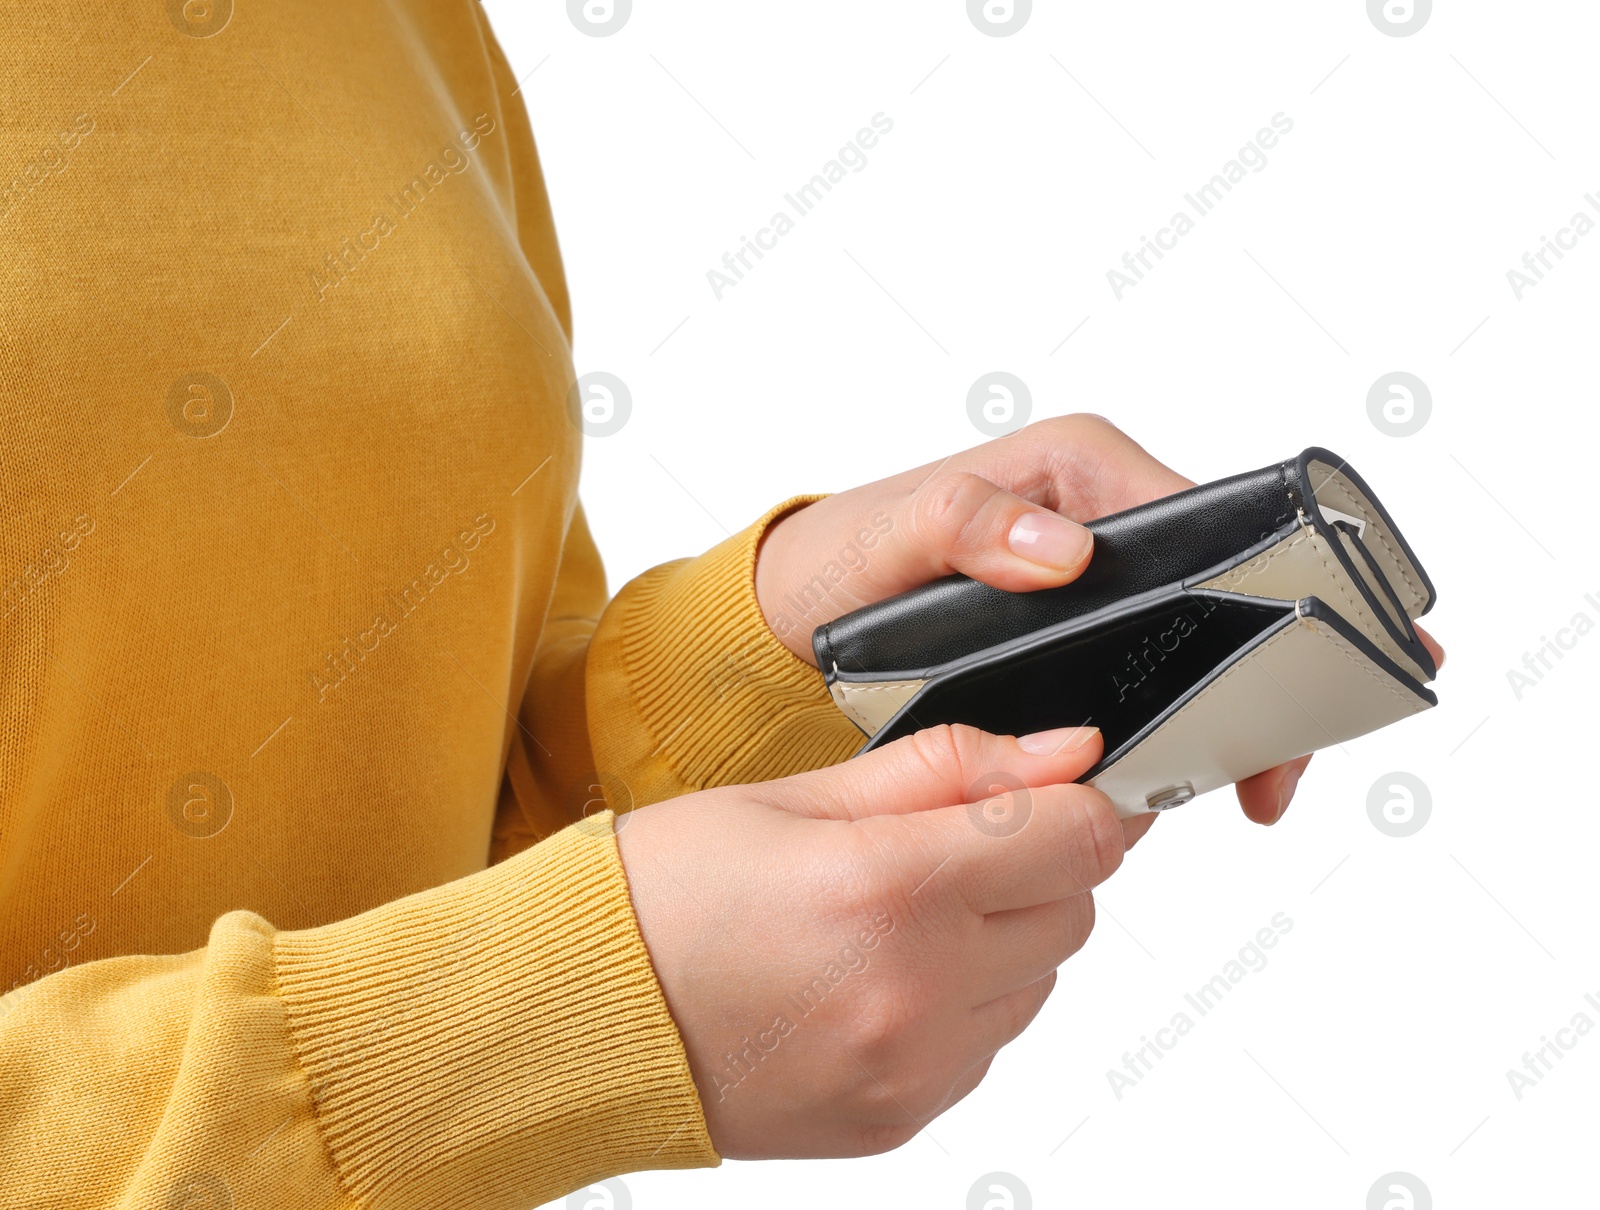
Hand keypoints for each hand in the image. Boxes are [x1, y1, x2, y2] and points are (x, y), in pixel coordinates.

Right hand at [617, 723, 1128, 1158]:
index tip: (1057, 786)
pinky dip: (961, 1003)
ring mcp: (912, 1068)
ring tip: (893, 917)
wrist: (576, 1017)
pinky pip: (987, 1046)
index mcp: (886, 886)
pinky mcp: (901, 1119)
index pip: (1077, 838)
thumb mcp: (796, 795)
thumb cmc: (662, 895)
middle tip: (947, 846)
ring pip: (1038, 982)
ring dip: (999, 937)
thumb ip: (945, 768)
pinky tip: (878, 976)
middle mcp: (913, 991)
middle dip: (1035, 863)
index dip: (1079, 799)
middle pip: (1073, 910)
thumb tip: (1060, 753)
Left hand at [753, 414, 1443, 823]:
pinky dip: (1176, 727)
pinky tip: (1182, 780)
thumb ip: (962, 522)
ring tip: (1249, 788)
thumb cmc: (837, 559)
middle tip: (1278, 766)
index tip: (1287, 670)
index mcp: (1079, 468)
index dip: (1266, 590)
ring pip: (1195, 642)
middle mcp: (1101, 518)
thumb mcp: (886, 532)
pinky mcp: (1078, 634)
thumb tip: (1059, 548)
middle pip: (1222, 589)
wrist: (797, 616)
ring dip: (1231, 712)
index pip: (1208, 520)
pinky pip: (1149, 677)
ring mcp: (1095, 582)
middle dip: (1266, 673)